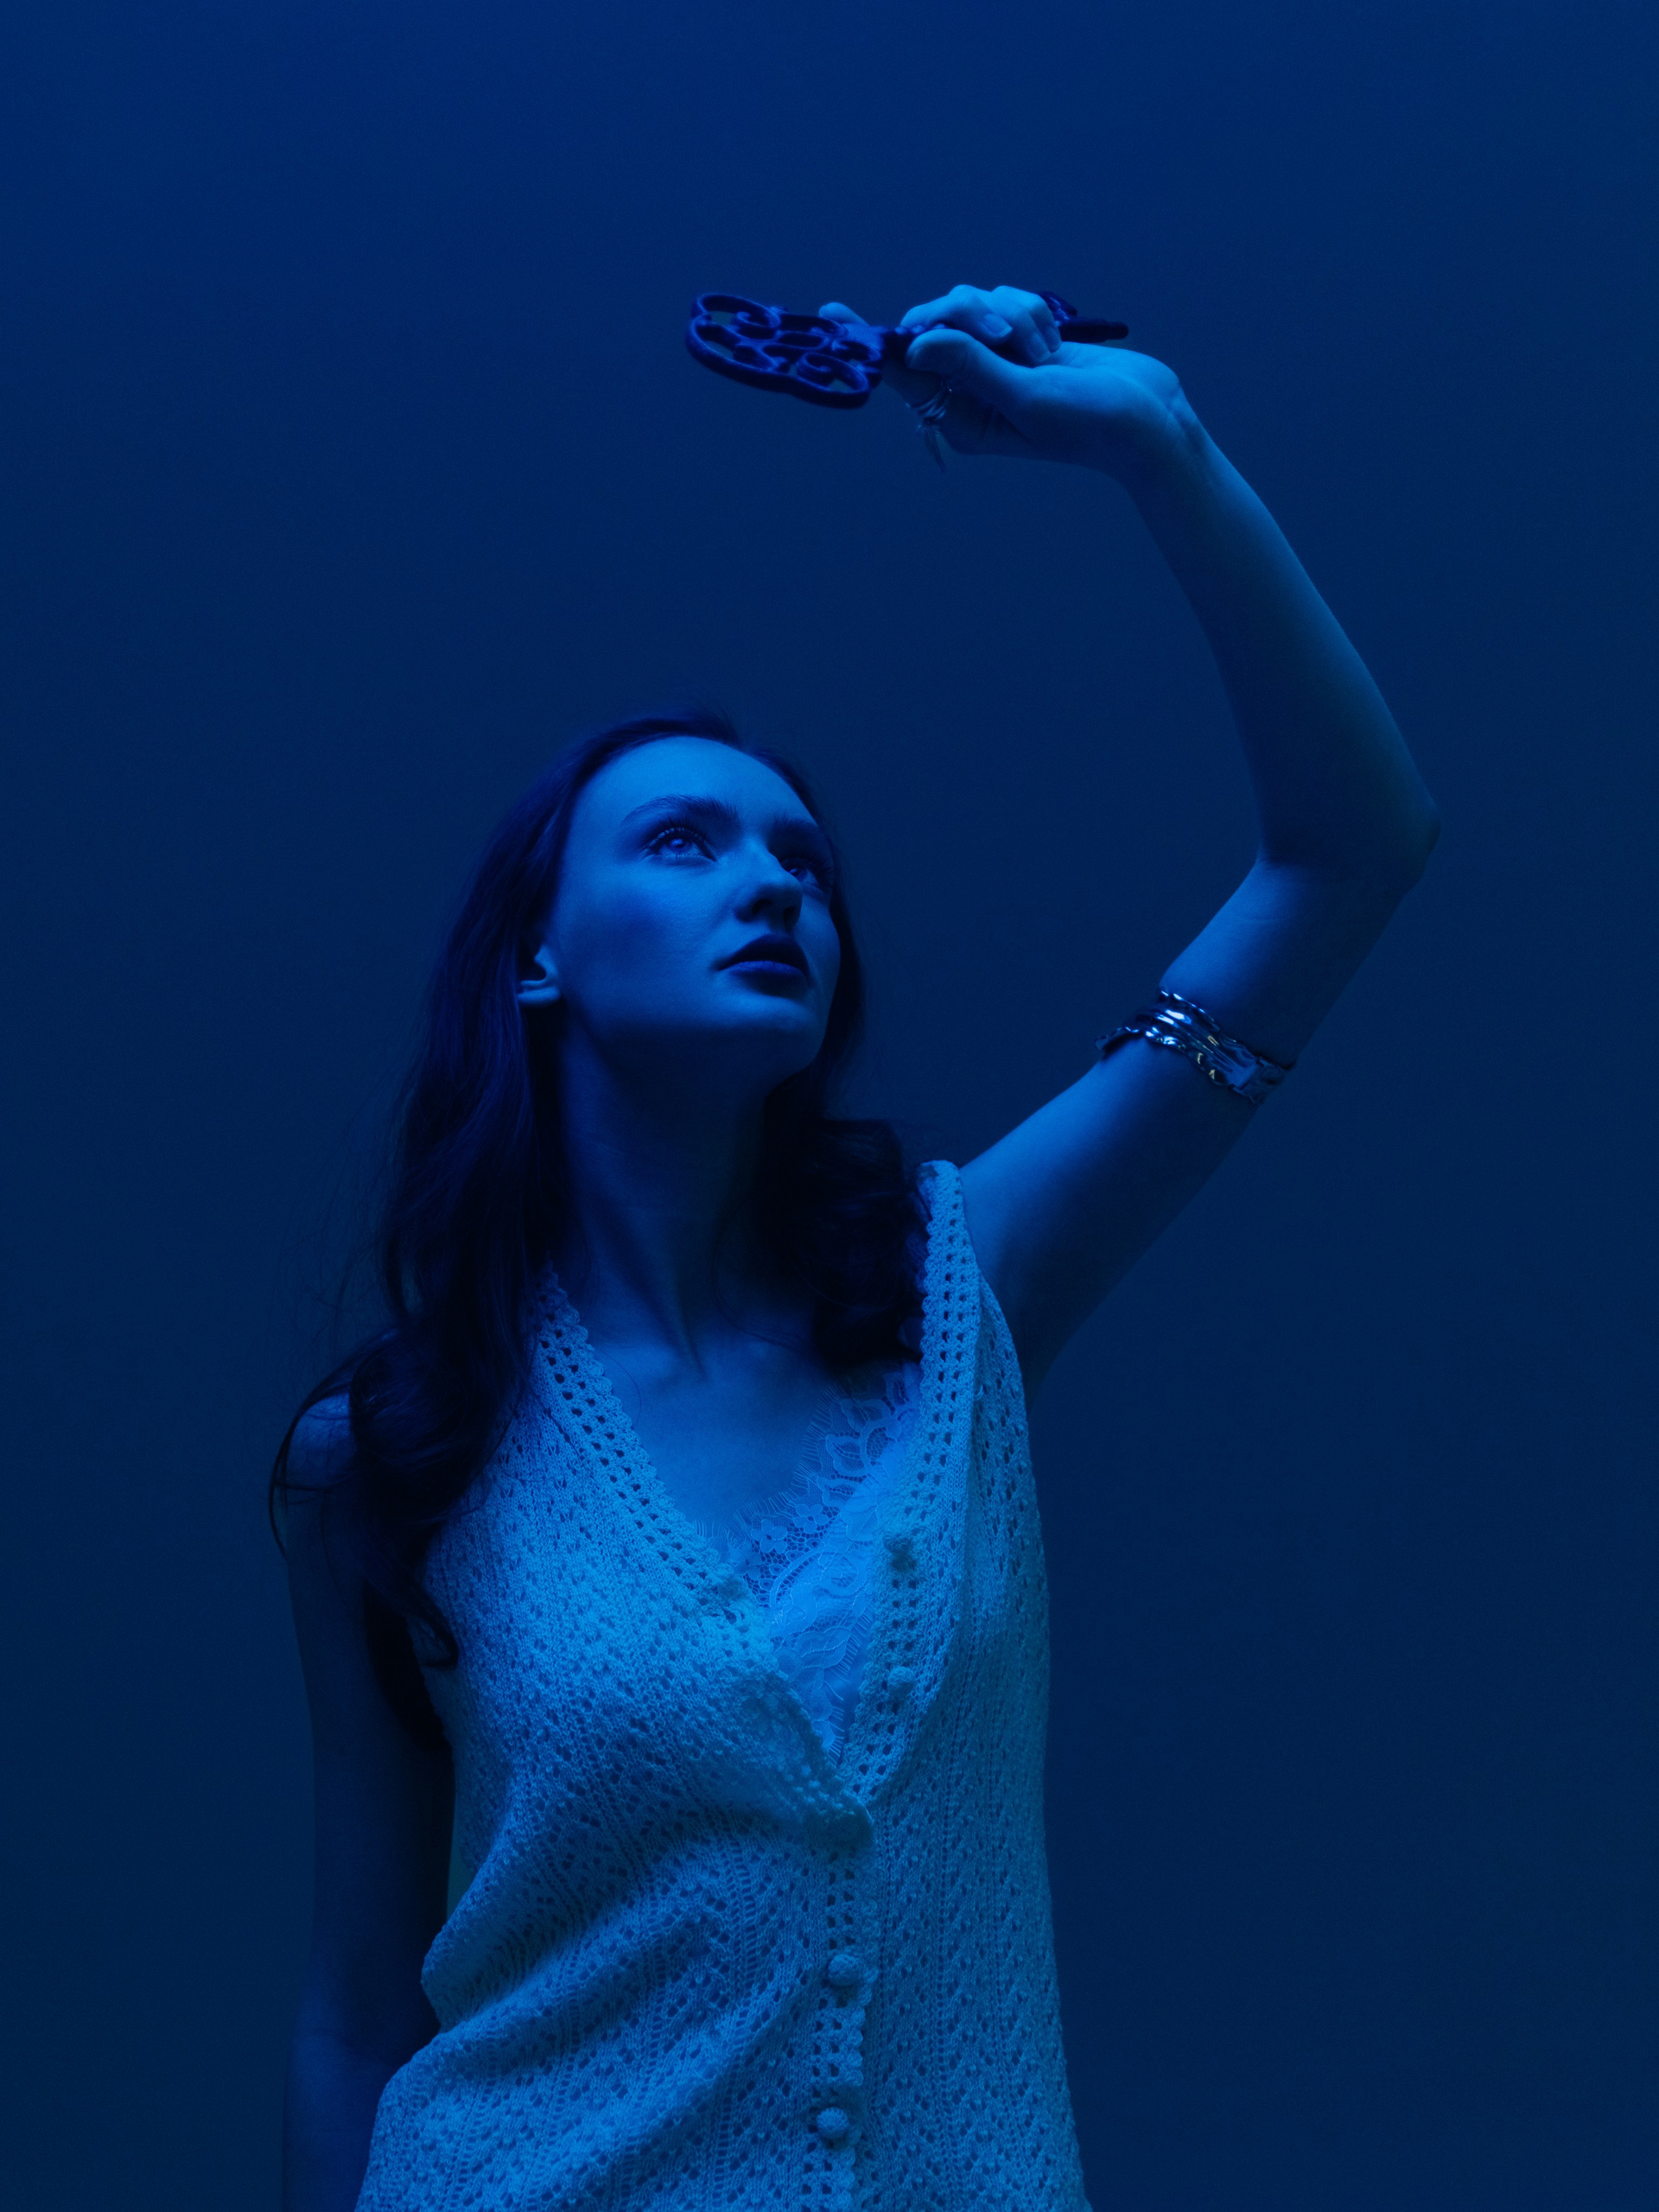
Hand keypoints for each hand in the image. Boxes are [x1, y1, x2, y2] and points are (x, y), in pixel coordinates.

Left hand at [819, 283, 1189, 480]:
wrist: (1148, 420)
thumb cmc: (1089, 423)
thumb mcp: (1024, 396)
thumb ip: (969, 366)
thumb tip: (915, 345)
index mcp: (959, 417)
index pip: (900, 372)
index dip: (867, 341)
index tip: (830, 315)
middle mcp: (970, 390)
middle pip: (934, 323)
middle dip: (968, 317)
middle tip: (1005, 337)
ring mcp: (996, 363)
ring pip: (974, 304)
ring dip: (1011, 315)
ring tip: (1042, 352)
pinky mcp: (1023, 339)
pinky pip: (1006, 299)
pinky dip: (1032, 312)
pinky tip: (1054, 341)